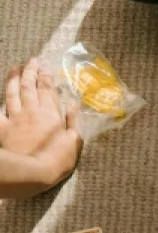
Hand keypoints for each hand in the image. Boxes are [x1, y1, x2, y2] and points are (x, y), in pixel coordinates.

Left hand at [1, 58, 81, 192]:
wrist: (31, 172)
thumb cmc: (58, 160)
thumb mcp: (74, 141)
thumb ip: (73, 121)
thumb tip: (74, 103)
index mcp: (50, 113)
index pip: (48, 89)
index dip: (46, 76)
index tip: (45, 66)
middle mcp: (31, 111)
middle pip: (29, 87)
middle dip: (30, 71)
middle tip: (31, 61)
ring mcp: (15, 119)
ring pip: (13, 93)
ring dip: (14, 79)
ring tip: (15, 68)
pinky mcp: (3, 128)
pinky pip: (0, 111)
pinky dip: (1, 101)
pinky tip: (1, 95)